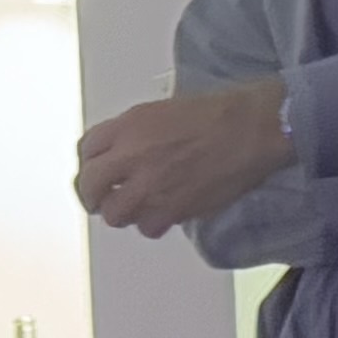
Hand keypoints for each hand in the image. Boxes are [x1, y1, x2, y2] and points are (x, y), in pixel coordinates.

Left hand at [75, 80, 292, 234]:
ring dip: (123, 213)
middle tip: (99, 200)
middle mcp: (132, 155)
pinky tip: (162, 214)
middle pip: (90, 185)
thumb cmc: (219, 114)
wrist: (249, 129)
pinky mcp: (170, 209)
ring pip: (114, 214)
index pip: (87, 149)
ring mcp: (149, 185)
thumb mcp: (163, 110)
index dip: (89, 164)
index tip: (94, 172)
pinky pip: (146, 228)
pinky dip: (152, 224)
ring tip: (135, 209)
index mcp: (129, 125)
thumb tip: (122, 151)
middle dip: (92, 195)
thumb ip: (135, 132)